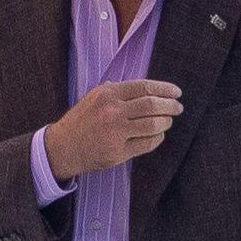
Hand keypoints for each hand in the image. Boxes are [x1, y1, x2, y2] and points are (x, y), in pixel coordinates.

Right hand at [43, 80, 183, 179]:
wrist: (62, 148)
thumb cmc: (81, 121)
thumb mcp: (94, 97)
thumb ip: (118, 90)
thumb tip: (147, 88)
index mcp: (108, 94)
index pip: (145, 87)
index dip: (165, 89)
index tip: (176, 92)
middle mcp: (112, 112)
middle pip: (152, 105)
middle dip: (170, 106)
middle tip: (178, 108)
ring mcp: (115, 133)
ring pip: (153, 124)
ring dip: (166, 122)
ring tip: (168, 121)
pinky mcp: (118, 152)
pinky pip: (147, 143)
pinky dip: (158, 138)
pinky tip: (158, 135)